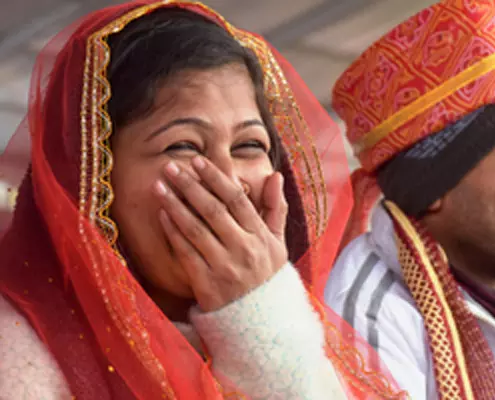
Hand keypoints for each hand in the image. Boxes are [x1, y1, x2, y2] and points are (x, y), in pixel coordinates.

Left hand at [153, 156, 287, 311]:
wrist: (260, 321)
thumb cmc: (266, 275)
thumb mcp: (277, 242)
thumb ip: (275, 208)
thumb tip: (276, 175)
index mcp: (261, 236)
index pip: (237, 200)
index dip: (216, 178)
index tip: (198, 161)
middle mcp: (244, 249)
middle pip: (212, 210)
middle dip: (189, 185)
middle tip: (171, 167)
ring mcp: (225, 267)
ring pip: (195, 229)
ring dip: (175, 205)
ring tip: (159, 186)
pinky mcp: (207, 284)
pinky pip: (186, 252)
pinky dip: (173, 232)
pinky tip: (162, 215)